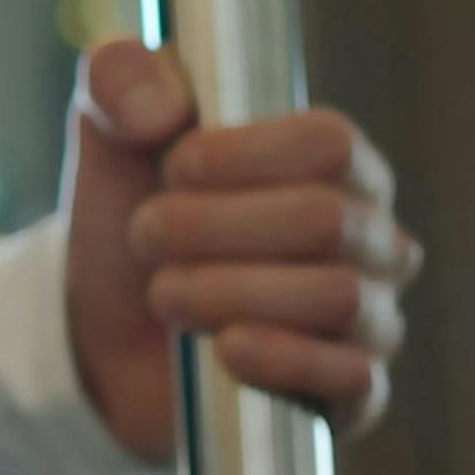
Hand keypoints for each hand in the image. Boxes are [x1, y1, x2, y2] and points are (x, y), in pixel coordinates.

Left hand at [61, 38, 420, 463]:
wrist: (103, 329)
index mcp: (334, 165)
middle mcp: (371, 237)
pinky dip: (284, 361)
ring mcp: (369, 318)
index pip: (331, 143)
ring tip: (162, 293)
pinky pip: (354, 380)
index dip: (246, 154)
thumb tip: (158, 108)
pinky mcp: (348, 394)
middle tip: (146, 236)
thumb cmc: (132, 215)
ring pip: (337, 297)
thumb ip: (120, 80)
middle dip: (214, 228)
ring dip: (227, 292)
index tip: (173, 166)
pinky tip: (226, 349)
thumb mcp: (108, 133)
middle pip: (326, 220)